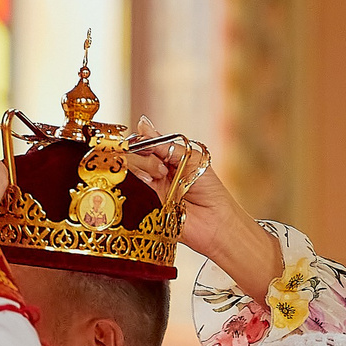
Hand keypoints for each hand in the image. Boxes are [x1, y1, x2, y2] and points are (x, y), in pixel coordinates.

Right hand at [128, 116, 282, 298]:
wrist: (216, 222)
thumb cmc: (209, 190)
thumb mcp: (190, 158)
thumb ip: (165, 145)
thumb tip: (142, 123)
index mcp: (164, 161)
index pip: (143, 145)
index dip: (141, 142)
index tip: (143, 140)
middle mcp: (153, 175)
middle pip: (132, 157)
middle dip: (143, 156)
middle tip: (161, 167)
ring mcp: (147, 191)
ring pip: (129, 172)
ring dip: (141, 168)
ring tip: (158, 176)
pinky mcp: (143, 208)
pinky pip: (130, 192)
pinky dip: (136, 183)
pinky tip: (149, 182)